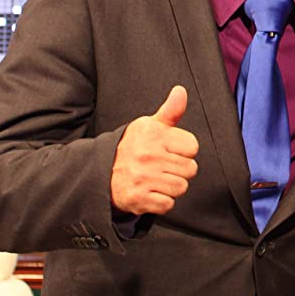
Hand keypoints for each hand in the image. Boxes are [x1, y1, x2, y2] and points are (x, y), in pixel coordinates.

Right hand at [110, 86, 198, 215]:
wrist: (102, 171)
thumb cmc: (133, 147)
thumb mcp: (150, 125)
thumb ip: (171, 110)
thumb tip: (181, 91)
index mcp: (154, 136)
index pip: (192, 147)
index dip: (185, 150)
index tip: (171, 150)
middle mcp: (147, 156)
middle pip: (190, 169)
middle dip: (180, 169)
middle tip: (163, 166)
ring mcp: (142, 178)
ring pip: (181, 187)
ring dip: (172, 186)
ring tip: (157, 178)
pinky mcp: (138, 199)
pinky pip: (167, 204)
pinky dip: (162, 201)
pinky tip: (151, 191)